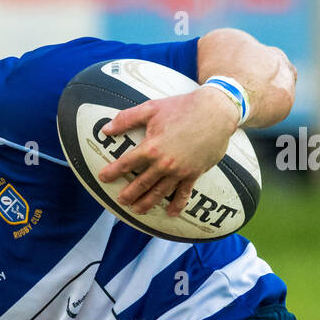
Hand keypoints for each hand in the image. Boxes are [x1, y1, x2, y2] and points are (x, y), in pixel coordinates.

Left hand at [97, 86, 239, 216]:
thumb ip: (127, 119)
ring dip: (147, 203)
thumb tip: (105, 129)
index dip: (112, 172)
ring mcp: (179, 170)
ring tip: (137, 210)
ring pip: (159, 192)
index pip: (126, 164)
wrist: (216, 111)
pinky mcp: (194, 173)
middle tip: (120, 201)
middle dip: (128, 194)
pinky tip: (171, 213)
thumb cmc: (183, 107)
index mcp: (151, 147)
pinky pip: (184, 193)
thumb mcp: (152, 108)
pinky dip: (177, 204)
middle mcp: (164, 163)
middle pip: (141, 183)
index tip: (102, 178)